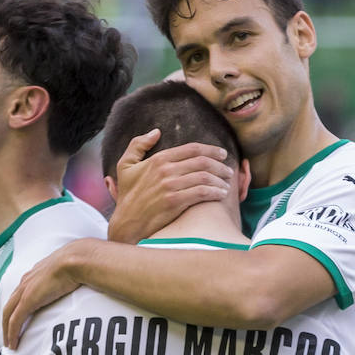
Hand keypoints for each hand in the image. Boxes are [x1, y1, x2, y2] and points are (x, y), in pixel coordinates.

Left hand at [2, 241, 86, 348]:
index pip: (19, 294)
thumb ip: (64, 279)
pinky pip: (15, 320)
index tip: (18, 321)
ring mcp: (25, 291)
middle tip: (8, 337)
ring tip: (10, 344)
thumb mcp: (68, 271)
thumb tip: (75, 284)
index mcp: (34, 275)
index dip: (16, 308)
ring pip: (8, 314)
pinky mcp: (28, 300)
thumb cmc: (78, 264)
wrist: (77, 260)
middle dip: (6, 322)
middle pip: (9, 305)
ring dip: (7, 330)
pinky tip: (13, 344)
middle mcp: (25, 282)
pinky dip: (12, 333)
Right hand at [106, 131, 232, 243]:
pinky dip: (215, 192)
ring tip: (227, 184)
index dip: (211, 150)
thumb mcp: (125, 165)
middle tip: (228, 171)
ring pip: (204, 177)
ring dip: (220, 180)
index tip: (222, 154)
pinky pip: (201, 193)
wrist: (126, 222)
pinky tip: (221, 194)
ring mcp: (170, 186)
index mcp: (159, 159)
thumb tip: (156, 132)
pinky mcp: (174, 202)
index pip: (192, 149)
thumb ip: (138, 144)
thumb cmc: (128, 195)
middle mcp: (166, 170)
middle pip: (202, 162)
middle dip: (220, 165)